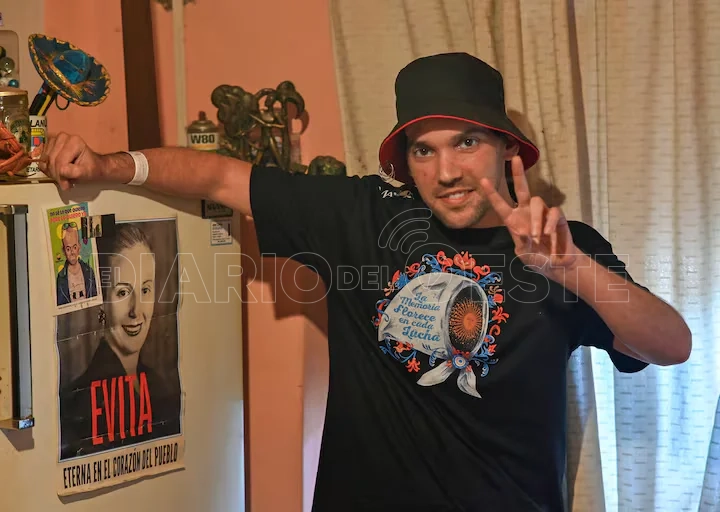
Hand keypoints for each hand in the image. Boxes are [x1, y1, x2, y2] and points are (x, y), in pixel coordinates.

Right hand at [38, 132, 102, 190]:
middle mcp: (62, 137)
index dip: (62, 176)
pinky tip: (57, 172)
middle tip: (65, 183)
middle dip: (57, 175)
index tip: (68, 185)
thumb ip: (75, 172)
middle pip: (52, 161)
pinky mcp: (48, 145)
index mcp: (74, 141)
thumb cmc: (91, 169)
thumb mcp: (87, 172)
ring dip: (52, 173)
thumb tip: (62, 171)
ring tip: (63, 177)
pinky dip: (48, 169)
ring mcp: (54, 140)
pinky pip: (42, 161)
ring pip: (45, 161)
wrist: (92, 165)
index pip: (61, 162)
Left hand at [480, 156, 579, 279]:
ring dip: (535, 220)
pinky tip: (548, 234)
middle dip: (519, 174)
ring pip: (537, 202)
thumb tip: (525, 231)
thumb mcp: (523, 254)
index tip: (483, 180)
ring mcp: (542, 213)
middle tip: (516, 159)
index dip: (492, 193)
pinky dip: (550, 223)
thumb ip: (521, 243)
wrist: (556, 265)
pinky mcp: (558, 217)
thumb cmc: (537, 259)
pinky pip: (554, 213)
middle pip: (522, 188)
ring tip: (537, 237)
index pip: (500, 204)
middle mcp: (526, 213)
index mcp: (513, 221)